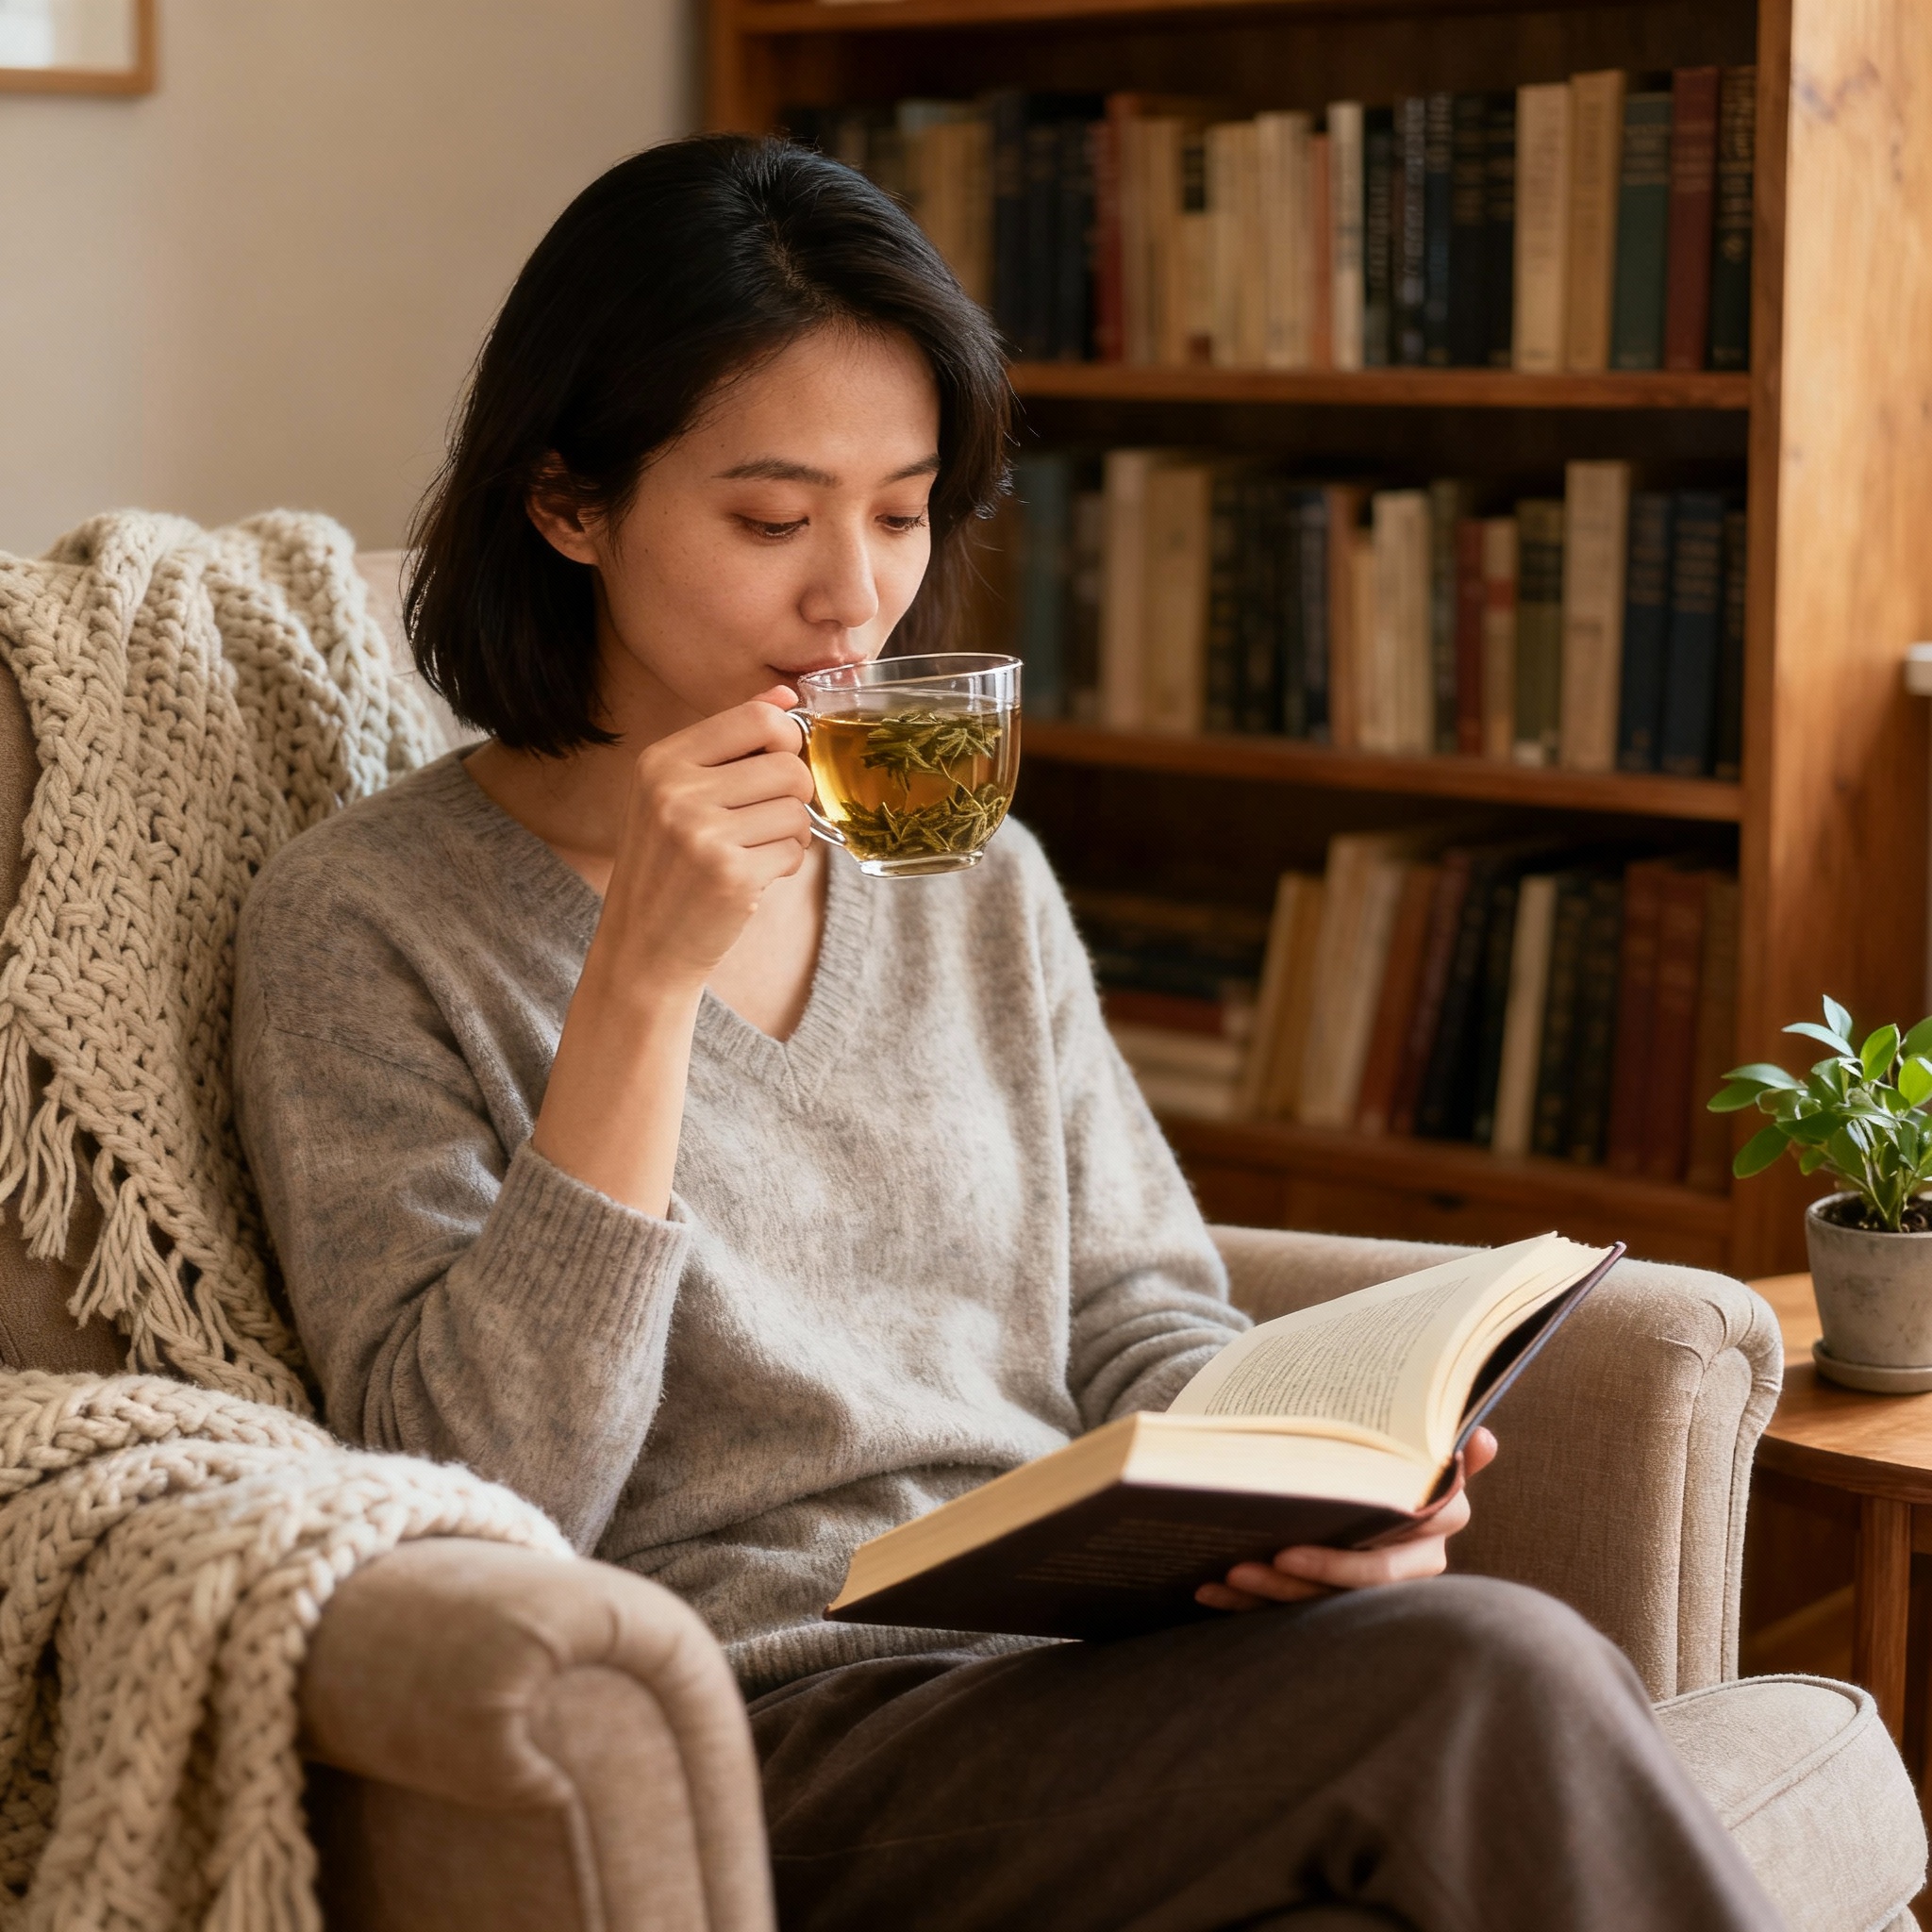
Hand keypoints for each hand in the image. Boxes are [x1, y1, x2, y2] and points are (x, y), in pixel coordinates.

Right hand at [596, 687, 815, 990]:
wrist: (643, 945)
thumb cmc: (668, 864)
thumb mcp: (678, 791)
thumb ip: (731, 740)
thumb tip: (785, 694)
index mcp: (661, 760)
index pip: (758, 718)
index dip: (786, 740)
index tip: (776, 764)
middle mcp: (676, 791)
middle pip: (788, 765)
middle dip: (794, 794)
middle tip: (767, 818)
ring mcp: (702, 834)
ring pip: (797, 809)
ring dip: (791, 832)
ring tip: (755, 849)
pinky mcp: (731, 876)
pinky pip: (796, 850)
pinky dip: (786, 864)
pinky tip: (753, 875)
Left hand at [1195, 1427, 1498, 1612]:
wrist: (1358, 1460)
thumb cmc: (1386, 1445)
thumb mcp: (1406, 1442)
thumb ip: (1444, 1449)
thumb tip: (1484, 1440)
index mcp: (1433, 1527)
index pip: (1382, 1566)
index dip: (1336, 1566)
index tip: (1285, 1552)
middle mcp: (1412, 1563)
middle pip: (1347, 1589)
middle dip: (1290, 1583)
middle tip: (1241, 1567)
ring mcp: (1372, 1585)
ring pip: (1318, 1602)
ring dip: (1265, 1596)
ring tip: (1220, 1578)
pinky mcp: (1335, 1597)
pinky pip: (1290, 1610)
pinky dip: (1244, 1605)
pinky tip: (1204, 1590)